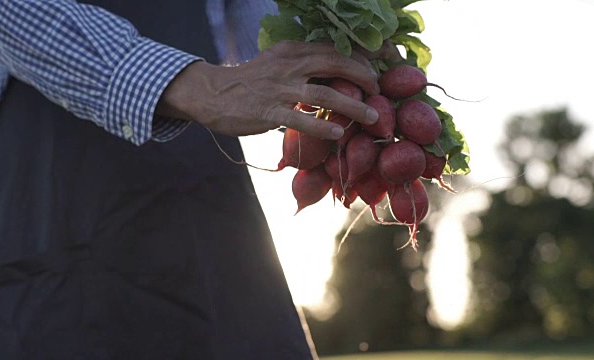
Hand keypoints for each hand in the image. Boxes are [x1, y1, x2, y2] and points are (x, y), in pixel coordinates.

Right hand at [156, 40, 381, 139]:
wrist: (212, 93)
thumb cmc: (249, 81)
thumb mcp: (277, 63)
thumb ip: (303, 64)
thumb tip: (334, 73)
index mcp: (293, 50)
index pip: (334, 48)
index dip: (361, 56)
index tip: (381, 66)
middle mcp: (289, 64)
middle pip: (336, 64)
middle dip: (364, 76)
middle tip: (380, 90)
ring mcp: (279, 88)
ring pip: (325, 94)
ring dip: (353, 106)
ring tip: (373, 117)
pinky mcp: (268, 111)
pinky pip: (300, 119)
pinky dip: (322, 127)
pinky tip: (338, 134)